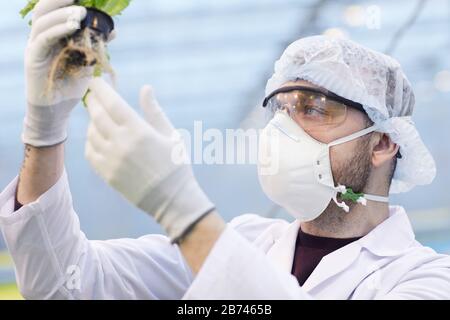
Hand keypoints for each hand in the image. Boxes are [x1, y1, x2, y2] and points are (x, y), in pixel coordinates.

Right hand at [22, 0, 113, 146]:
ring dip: (62, 15)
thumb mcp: (88, 62)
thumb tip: (113, 30)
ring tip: (80, 13)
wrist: (57, 111)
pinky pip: (43, 39)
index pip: (54, 11)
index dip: (64, 1)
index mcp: (52, 36)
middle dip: (60, 1)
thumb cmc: (71, 86)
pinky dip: (57, 30)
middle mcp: (41, 38)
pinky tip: (72, 27)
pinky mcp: (33, 59)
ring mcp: (35, 47)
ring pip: (43, 22)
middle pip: (44, 10)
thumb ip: (96, 45)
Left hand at [85, 78, 214, 241]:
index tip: (95, 81)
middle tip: (92, 94)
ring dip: (92, 122)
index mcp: (139, 131)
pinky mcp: (107, 175)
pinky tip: (98, 138)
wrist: (172, 200)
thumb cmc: (176, 165)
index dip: (101, 89)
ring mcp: (112, 160)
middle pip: (97, 115)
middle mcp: (122, 144)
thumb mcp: (171, 135)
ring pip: (91, 134)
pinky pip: (90, 152)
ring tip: (99, 117)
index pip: (113, 103)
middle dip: (93, 102)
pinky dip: (90, 141)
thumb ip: (154, 111)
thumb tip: (146, 88)